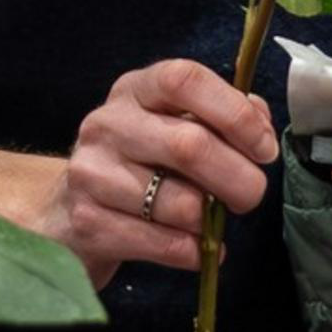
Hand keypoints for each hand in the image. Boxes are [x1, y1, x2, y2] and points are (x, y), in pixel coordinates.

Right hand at [55, 58, 277, 286]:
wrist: (67, 214)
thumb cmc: (137, 165)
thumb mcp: (173, 126)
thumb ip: (222, 117)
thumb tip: (261, 127)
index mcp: (135, 90)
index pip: (185, 80)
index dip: (235, 113)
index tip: (263, 148)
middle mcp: (107, 124)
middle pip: (190, 146)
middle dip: (239, 179)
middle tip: (250, 196)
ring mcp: (92, 174)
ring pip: (181, 203)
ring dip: (211, 221)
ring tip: (209, 223)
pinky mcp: (88, 223)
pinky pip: (165, 244)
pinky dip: (194, 252)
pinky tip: (195, 249)